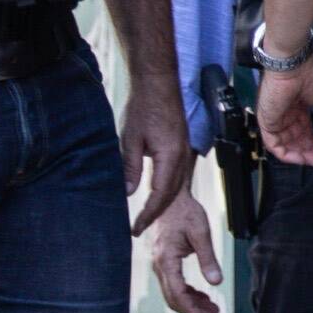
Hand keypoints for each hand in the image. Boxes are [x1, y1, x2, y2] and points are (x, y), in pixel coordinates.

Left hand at [121, 83, 195, 233]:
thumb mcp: (130, 140)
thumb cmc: (143, 107)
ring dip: (162, 203)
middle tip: (139, 227)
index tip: (136, 227)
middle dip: (155, 214)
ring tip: (146, 216)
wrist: (158, 84)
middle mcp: (182, 158)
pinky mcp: (182, 148)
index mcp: (170, 157)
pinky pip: (177, 176)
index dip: (148, 214)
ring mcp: (184, 153)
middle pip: (171, 196)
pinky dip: (167, 190)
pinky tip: (156, 194)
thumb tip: (128, 193)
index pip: (160, 196)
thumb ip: (130, 168)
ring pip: (176, 187)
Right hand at [144, 193, 221, 312]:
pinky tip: (202, 296)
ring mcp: (160, 264)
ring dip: (192, 304)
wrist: (171, 197)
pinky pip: (174, 283)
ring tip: (213, 310)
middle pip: (174, 298)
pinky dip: (188, 293)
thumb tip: (217, 283)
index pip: (177, 293)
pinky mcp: (164, 261)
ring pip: (174, 292)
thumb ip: (209, 258)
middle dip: (193, 312)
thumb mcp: (201, 233)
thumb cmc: (186, 212)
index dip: (191, 310)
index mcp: (166, 259)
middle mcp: (159, 264)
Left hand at [259, 58, 312, 166]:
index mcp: (298, 106)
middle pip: (296, 140)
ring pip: (286, 145)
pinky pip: (274, 145)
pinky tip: (301, 159)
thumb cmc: (308, 75)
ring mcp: (275, 118)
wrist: (292, 65)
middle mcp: (286, 114)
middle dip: (309, 152)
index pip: (305, 130)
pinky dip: (287, 155)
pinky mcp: (267, 122)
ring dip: (301, 156)